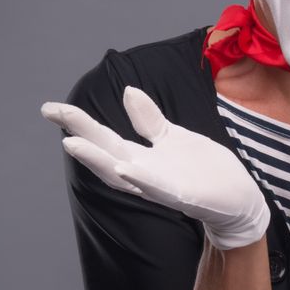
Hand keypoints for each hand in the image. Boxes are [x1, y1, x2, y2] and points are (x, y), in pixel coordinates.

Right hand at [40, 85, 269, 249]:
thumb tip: (128, 90)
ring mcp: (162, 186)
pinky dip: (140, 179)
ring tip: (73, 144)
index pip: (104, 138)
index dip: (78, 123)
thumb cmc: (204, 170)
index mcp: (142, 157)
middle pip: (106, 152)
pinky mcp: (184, 196)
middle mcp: (145, 174)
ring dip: (99, 161)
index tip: (50, 108)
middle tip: (51, 112)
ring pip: (123, 175)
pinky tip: (124, 167)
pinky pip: (158, 189)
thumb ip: (149, 120)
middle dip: (80, 133)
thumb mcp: (173, 138)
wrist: (239, 199)